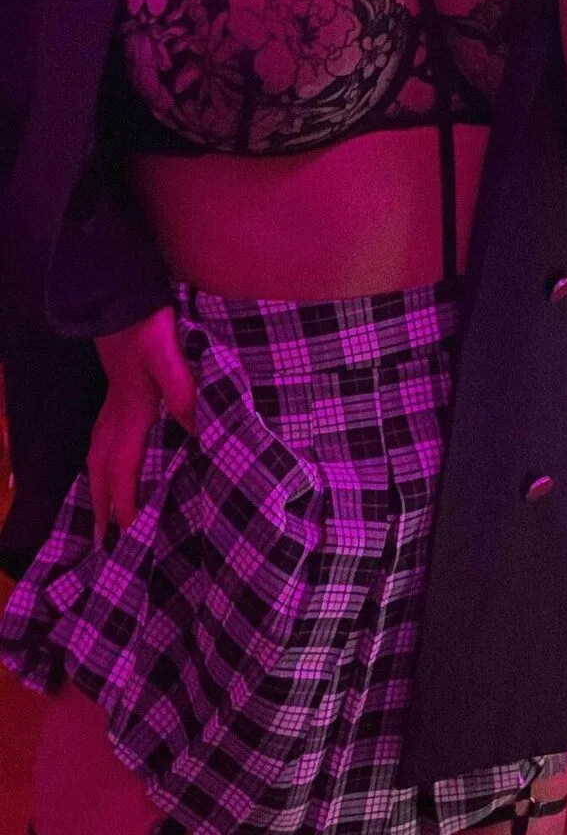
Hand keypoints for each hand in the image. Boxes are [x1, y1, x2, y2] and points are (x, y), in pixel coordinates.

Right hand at [89, 306, 195, 540]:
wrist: (119, 292)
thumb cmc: (145, 321)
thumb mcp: (168, 353)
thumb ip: (183, 392)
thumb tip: (199, 434)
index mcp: (130, 412)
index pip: (124, 468)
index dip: (126, 502)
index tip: (129, 535)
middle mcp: (116, 414)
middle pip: (103, 469)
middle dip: (104, 506)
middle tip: (104, 542)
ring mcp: (113, 403)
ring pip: (99, 455)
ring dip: (99, 487)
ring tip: (102, 515)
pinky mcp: (117, 392)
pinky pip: (104, 438)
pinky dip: (103, 462)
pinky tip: (112, 467)